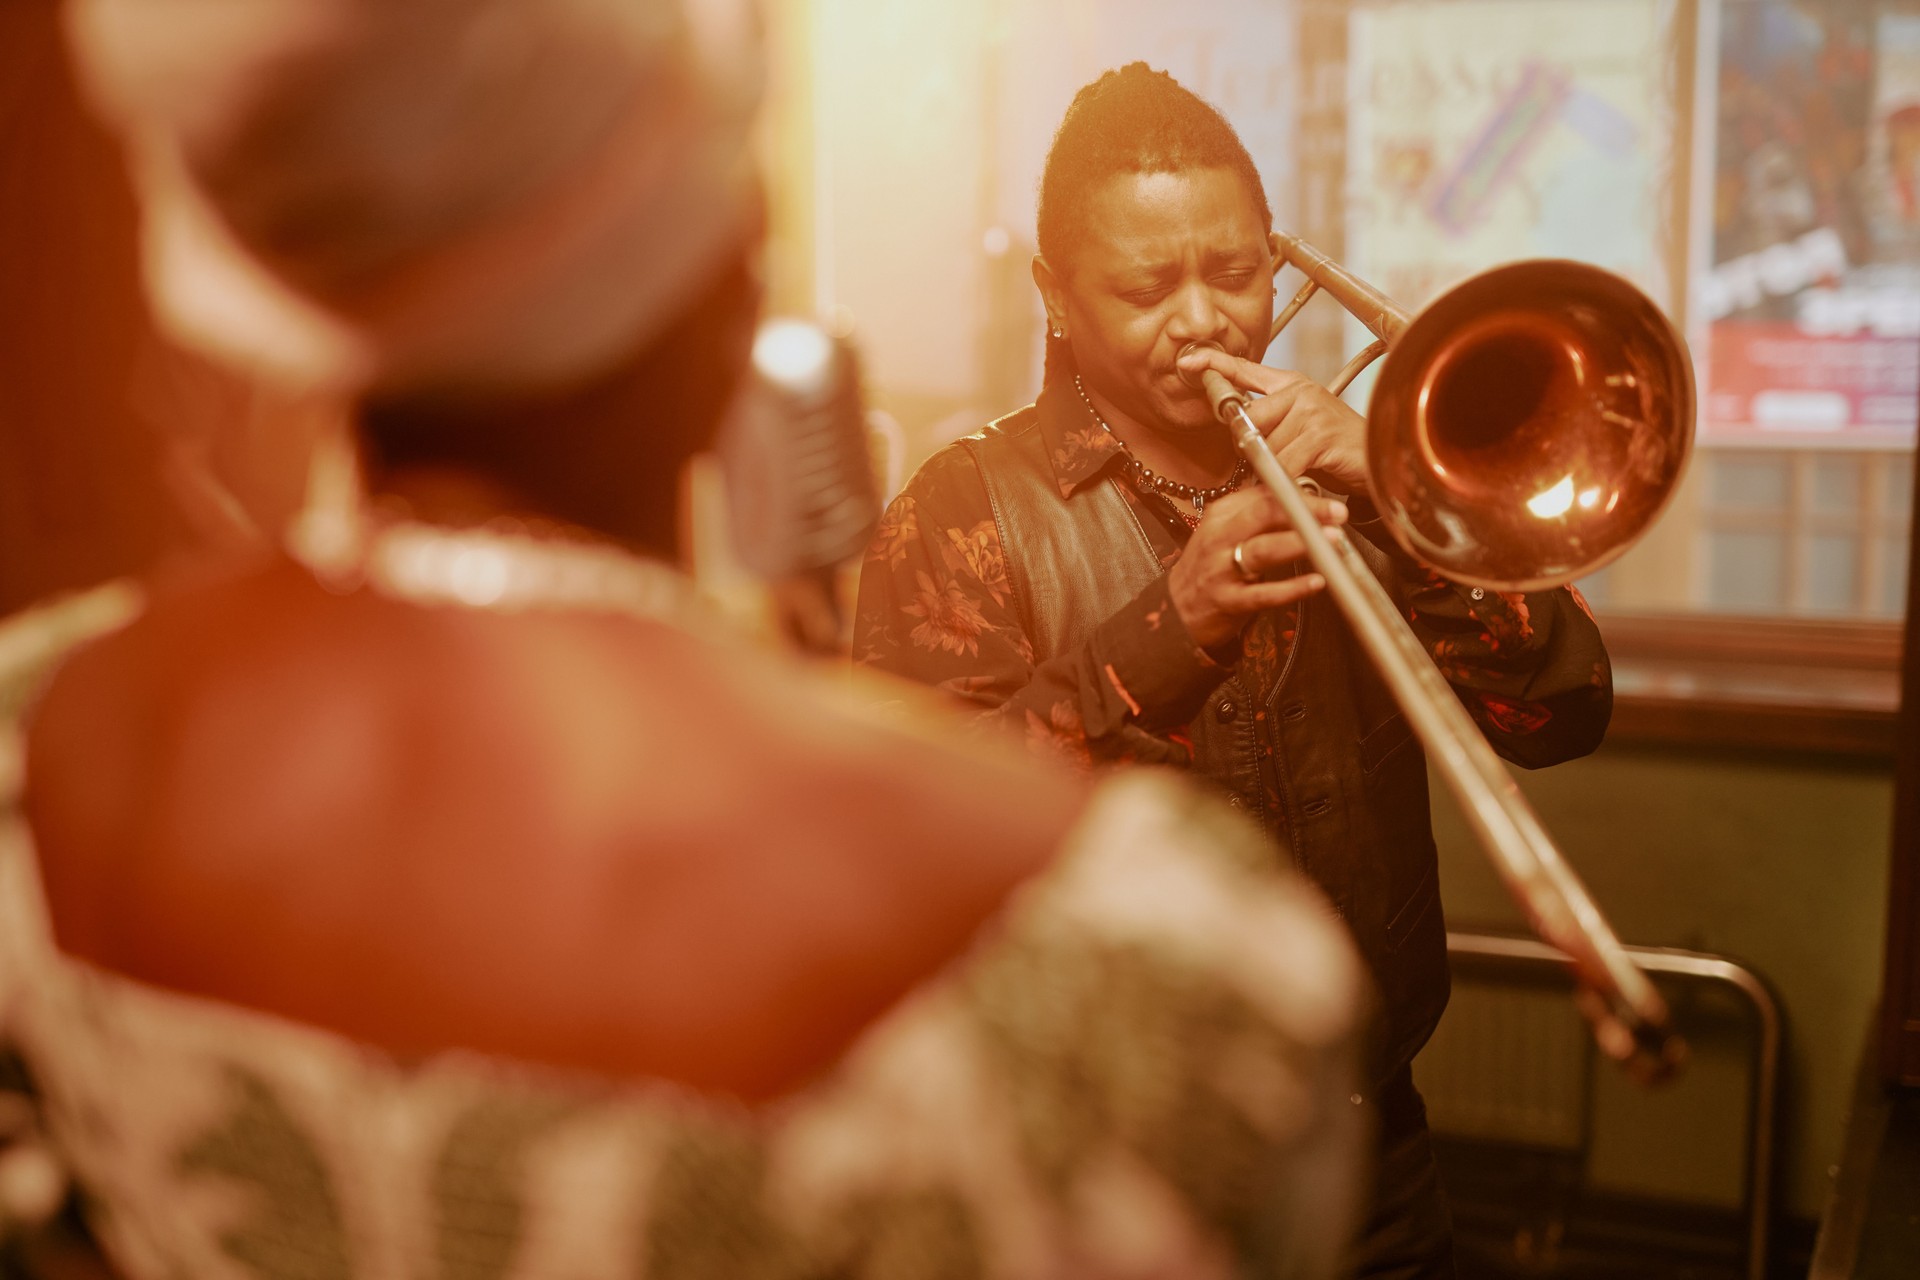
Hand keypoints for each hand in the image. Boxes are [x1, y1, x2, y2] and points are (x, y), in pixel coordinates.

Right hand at [1167, 487, 1345, 650]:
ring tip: (1330, 540)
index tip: (1326, 498)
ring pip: (1263, 549)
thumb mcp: (1224, 534)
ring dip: (1300, 543)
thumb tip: (1301, 500)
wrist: (1174, 613)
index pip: (1262, 495)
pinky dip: (1291, 588)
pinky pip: (1263, 594)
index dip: (1297, 493)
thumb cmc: (1208, 569)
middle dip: (1304, 510)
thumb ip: (1257, 516)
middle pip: (1264, 514)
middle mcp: (1219, 538)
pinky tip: (1315, 583)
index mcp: (1221, 516)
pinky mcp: (1227, 601)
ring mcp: (1221, 570)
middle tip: (1336, 513)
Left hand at [1175, 347, 1370, 496]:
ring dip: (1275, 471)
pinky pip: (1284, 464)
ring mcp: (1312, 409)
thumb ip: (1270, 426)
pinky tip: (1300, 485)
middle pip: (1249, 420)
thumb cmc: (1336, 449)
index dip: (1214, 364)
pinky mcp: (1321, 433)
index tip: (1186, 360)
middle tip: (1276, 462)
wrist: (1381, 460)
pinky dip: (1286, 482)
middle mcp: (1300, 391)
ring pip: (1266, 447)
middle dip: (1255, 449)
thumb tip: (1238, 435)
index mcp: (1291, 385)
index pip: (1245, 370)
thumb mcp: (1299, 429)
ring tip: (1298, 473)